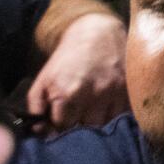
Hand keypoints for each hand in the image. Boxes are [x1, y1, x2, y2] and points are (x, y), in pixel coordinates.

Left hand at [25, 15, 127, 132]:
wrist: (97, 32)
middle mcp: (91, 94)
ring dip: (96, 122)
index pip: (62, 127)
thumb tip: (38, 131)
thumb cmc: (68, 58)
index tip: (61, 117)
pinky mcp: (128, 89)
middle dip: (78, 124)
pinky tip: (106, 105)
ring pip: (103, 126)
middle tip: (77, 113)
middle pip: (83, 129)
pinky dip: (113, 115)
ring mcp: (112, 92)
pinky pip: (120, 116)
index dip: (60, 123)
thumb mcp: (44, 78)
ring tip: (91, 110)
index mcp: (67, 92)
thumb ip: (35, 106)